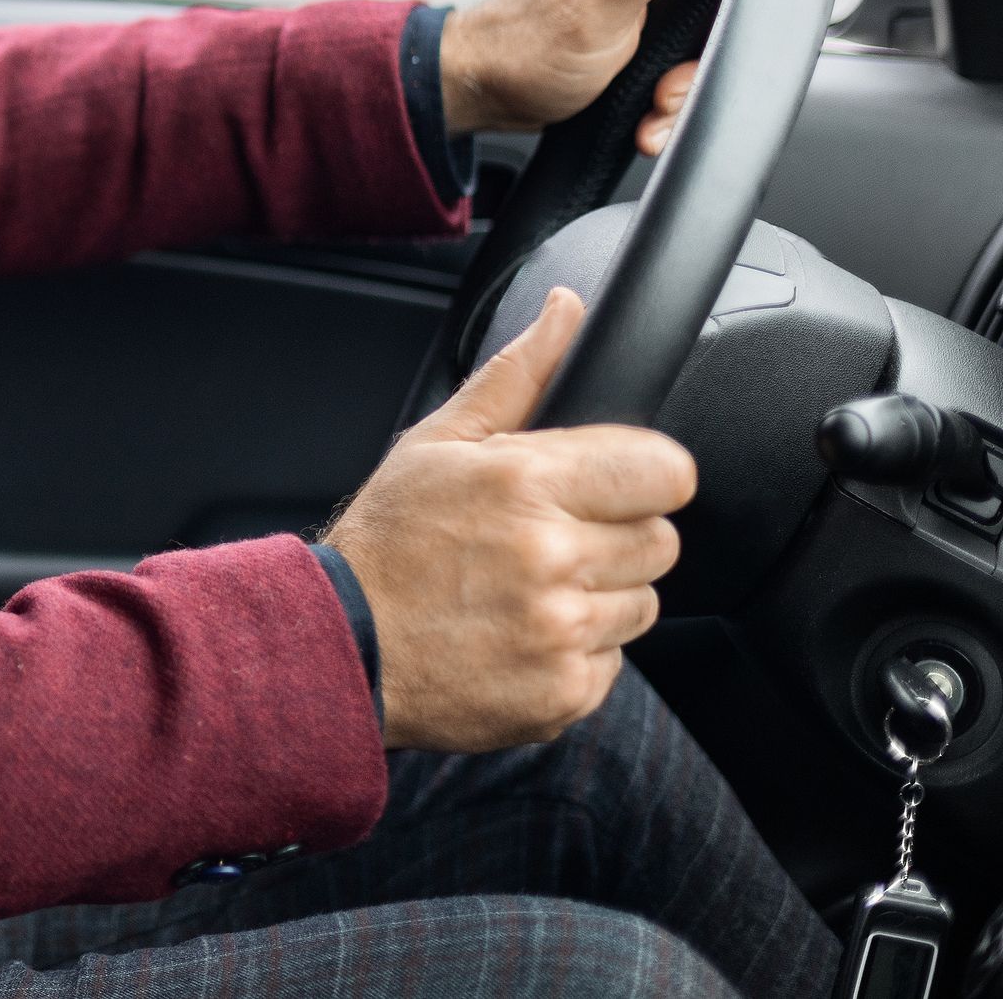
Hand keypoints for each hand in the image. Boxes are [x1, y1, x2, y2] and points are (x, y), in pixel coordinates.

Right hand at [324, 289, 694, 751]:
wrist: (338, 645)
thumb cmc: (387, 539)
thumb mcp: (439, 441)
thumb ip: (518, 374)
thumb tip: (566, 311)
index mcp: (525, 481)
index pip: (665, 472)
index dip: (643, 476)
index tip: (614, 486)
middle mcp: (550, 557)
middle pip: (660, 541)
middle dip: (614, 537)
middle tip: (548, 541)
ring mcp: (559, 631)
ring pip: (642, 604)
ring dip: (598, 597)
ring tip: (527, 591)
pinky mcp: (563, 693)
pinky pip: (612, 662)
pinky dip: (575, 652)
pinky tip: (518, 636)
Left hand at [440, 0, 701, 152]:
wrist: (488, 91)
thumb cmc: (526, 48)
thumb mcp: (593, 6)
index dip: (721, 12)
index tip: (690, 54)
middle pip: (719, 10)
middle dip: (695, 68)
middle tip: (663, 95)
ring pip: (702, 46)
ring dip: (680, 95)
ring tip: (650, 116)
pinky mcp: (644, 31)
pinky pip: (679, 67)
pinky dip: (666, 104)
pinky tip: (647, 121)